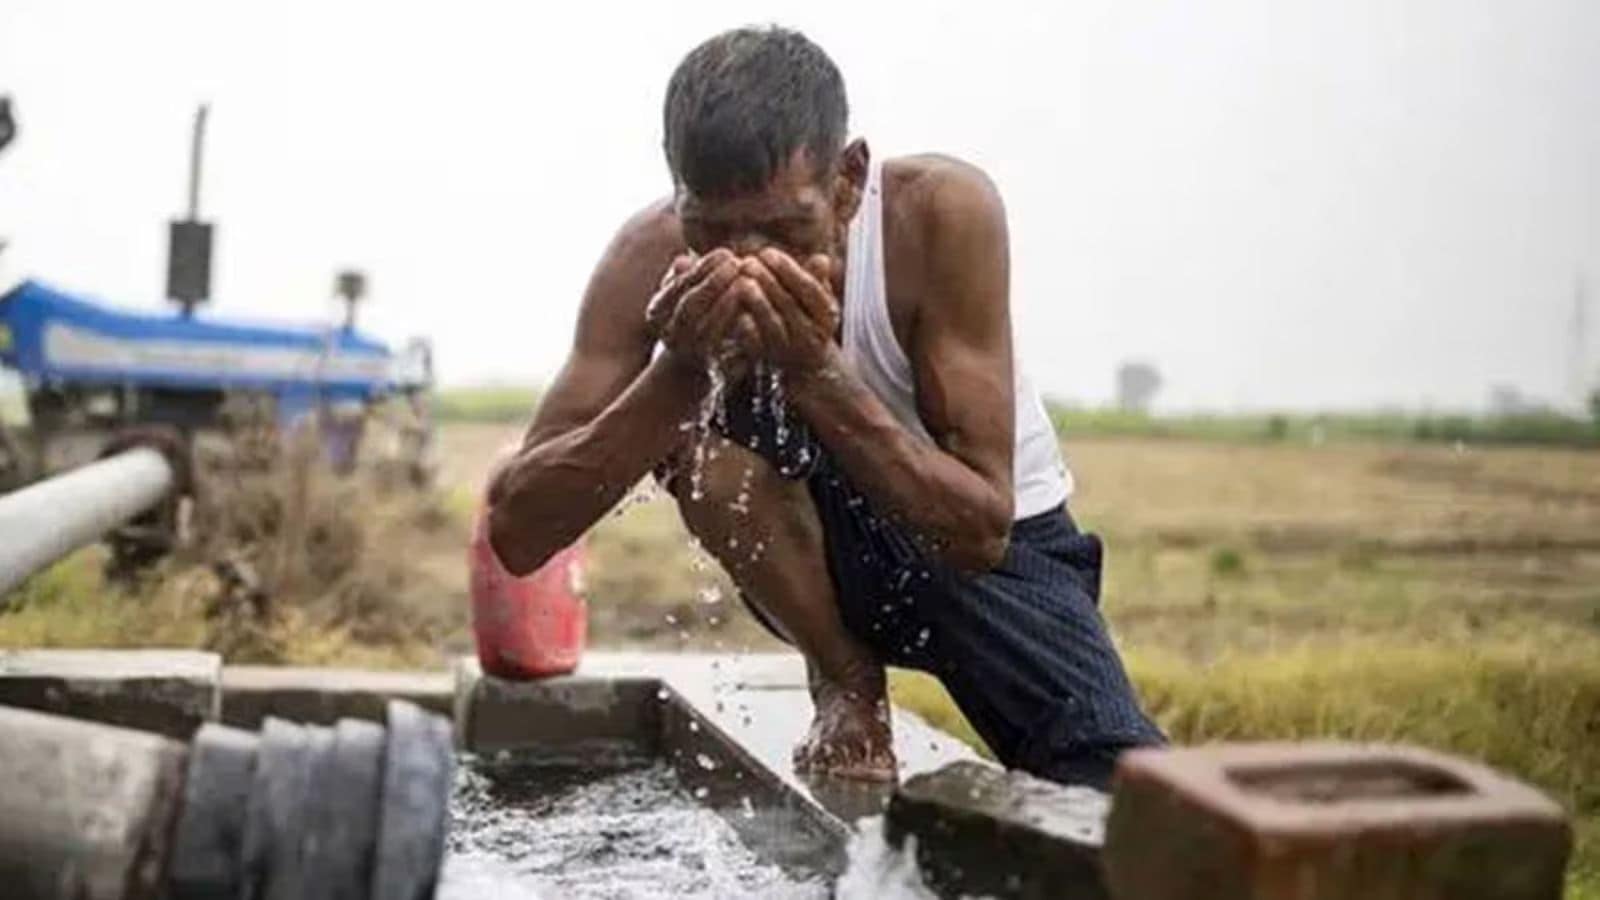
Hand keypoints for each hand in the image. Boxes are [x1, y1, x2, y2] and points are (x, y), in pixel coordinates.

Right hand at [646, 249, 757, 370]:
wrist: (693, 367)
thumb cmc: (694, 318)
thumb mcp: (685, 295)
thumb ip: (687, 278)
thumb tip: (684, 258)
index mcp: (657, 312)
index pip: (679, 285)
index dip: (703, 268)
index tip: (726, 252)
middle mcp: (669, 334)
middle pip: (689, 305)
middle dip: (714, 282)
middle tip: (737, 263)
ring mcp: (688, 352)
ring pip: (706, 327)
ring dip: (726, 303)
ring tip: (746, 281)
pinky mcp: (710, 366)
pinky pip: (724, 347)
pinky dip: (736, 328)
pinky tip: (752, 309)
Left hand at [737, 248, 840, 375]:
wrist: (805, 364)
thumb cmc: (808, 319)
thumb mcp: (817, 301)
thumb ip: (817, 280)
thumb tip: (821, 259)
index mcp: (827, 316)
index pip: (809, 288)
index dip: (787, 269)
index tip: (766, 252)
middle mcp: (812, 334)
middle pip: (789, 304)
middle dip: (767, 280)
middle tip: (747, 262)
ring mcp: (791, 349)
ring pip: (773, 324)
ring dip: (757, 302)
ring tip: (741, 281)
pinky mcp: (771, 360)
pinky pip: (757, 345)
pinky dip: (747, 329)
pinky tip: (737, 312)